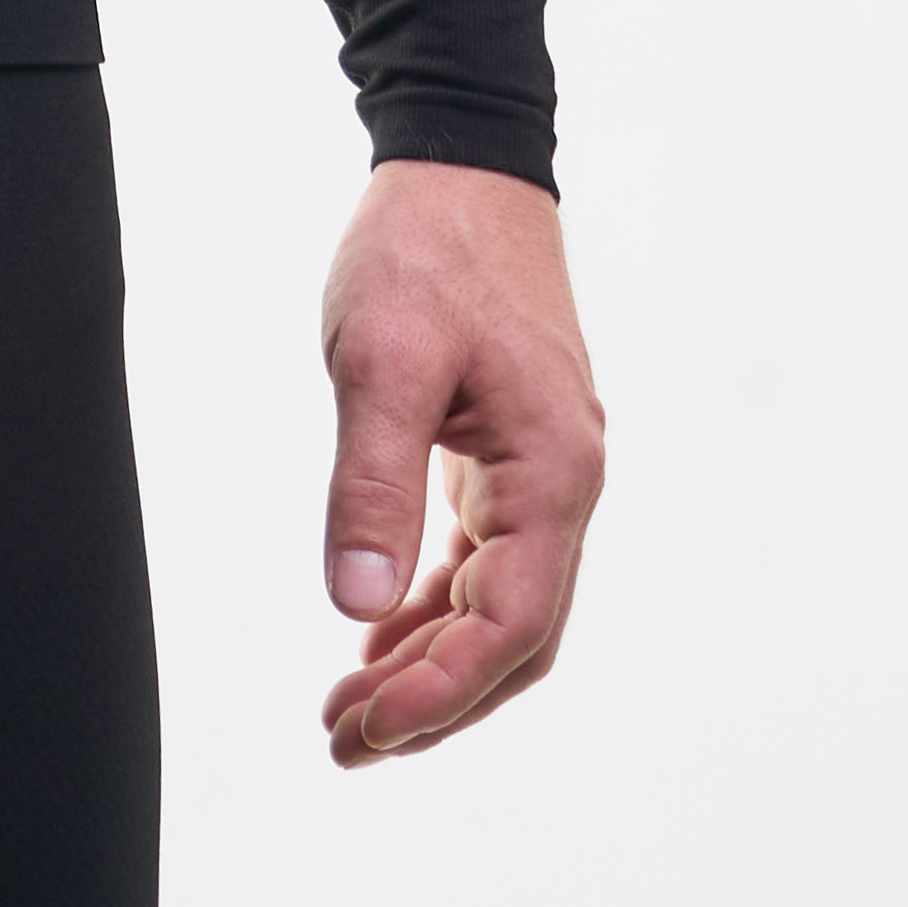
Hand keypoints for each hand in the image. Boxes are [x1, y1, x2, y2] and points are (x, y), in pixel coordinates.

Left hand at [316, 158, 603, 768]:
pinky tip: (375, 633)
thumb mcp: (381, 362)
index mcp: (552, 472)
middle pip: (516, 639)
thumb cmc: (425, 250)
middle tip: (342, 743)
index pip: (510, 625)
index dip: (440, 693)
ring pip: (503, 608)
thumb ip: (372, 484)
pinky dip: (435, 608)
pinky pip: (486, 561)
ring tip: (346, 710)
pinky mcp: (513, 455)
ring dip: (432, 665)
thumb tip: (358, 607)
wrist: (462, 163)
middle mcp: (565, 486)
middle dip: (435, 703)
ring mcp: (544, 472)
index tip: (364, 730)